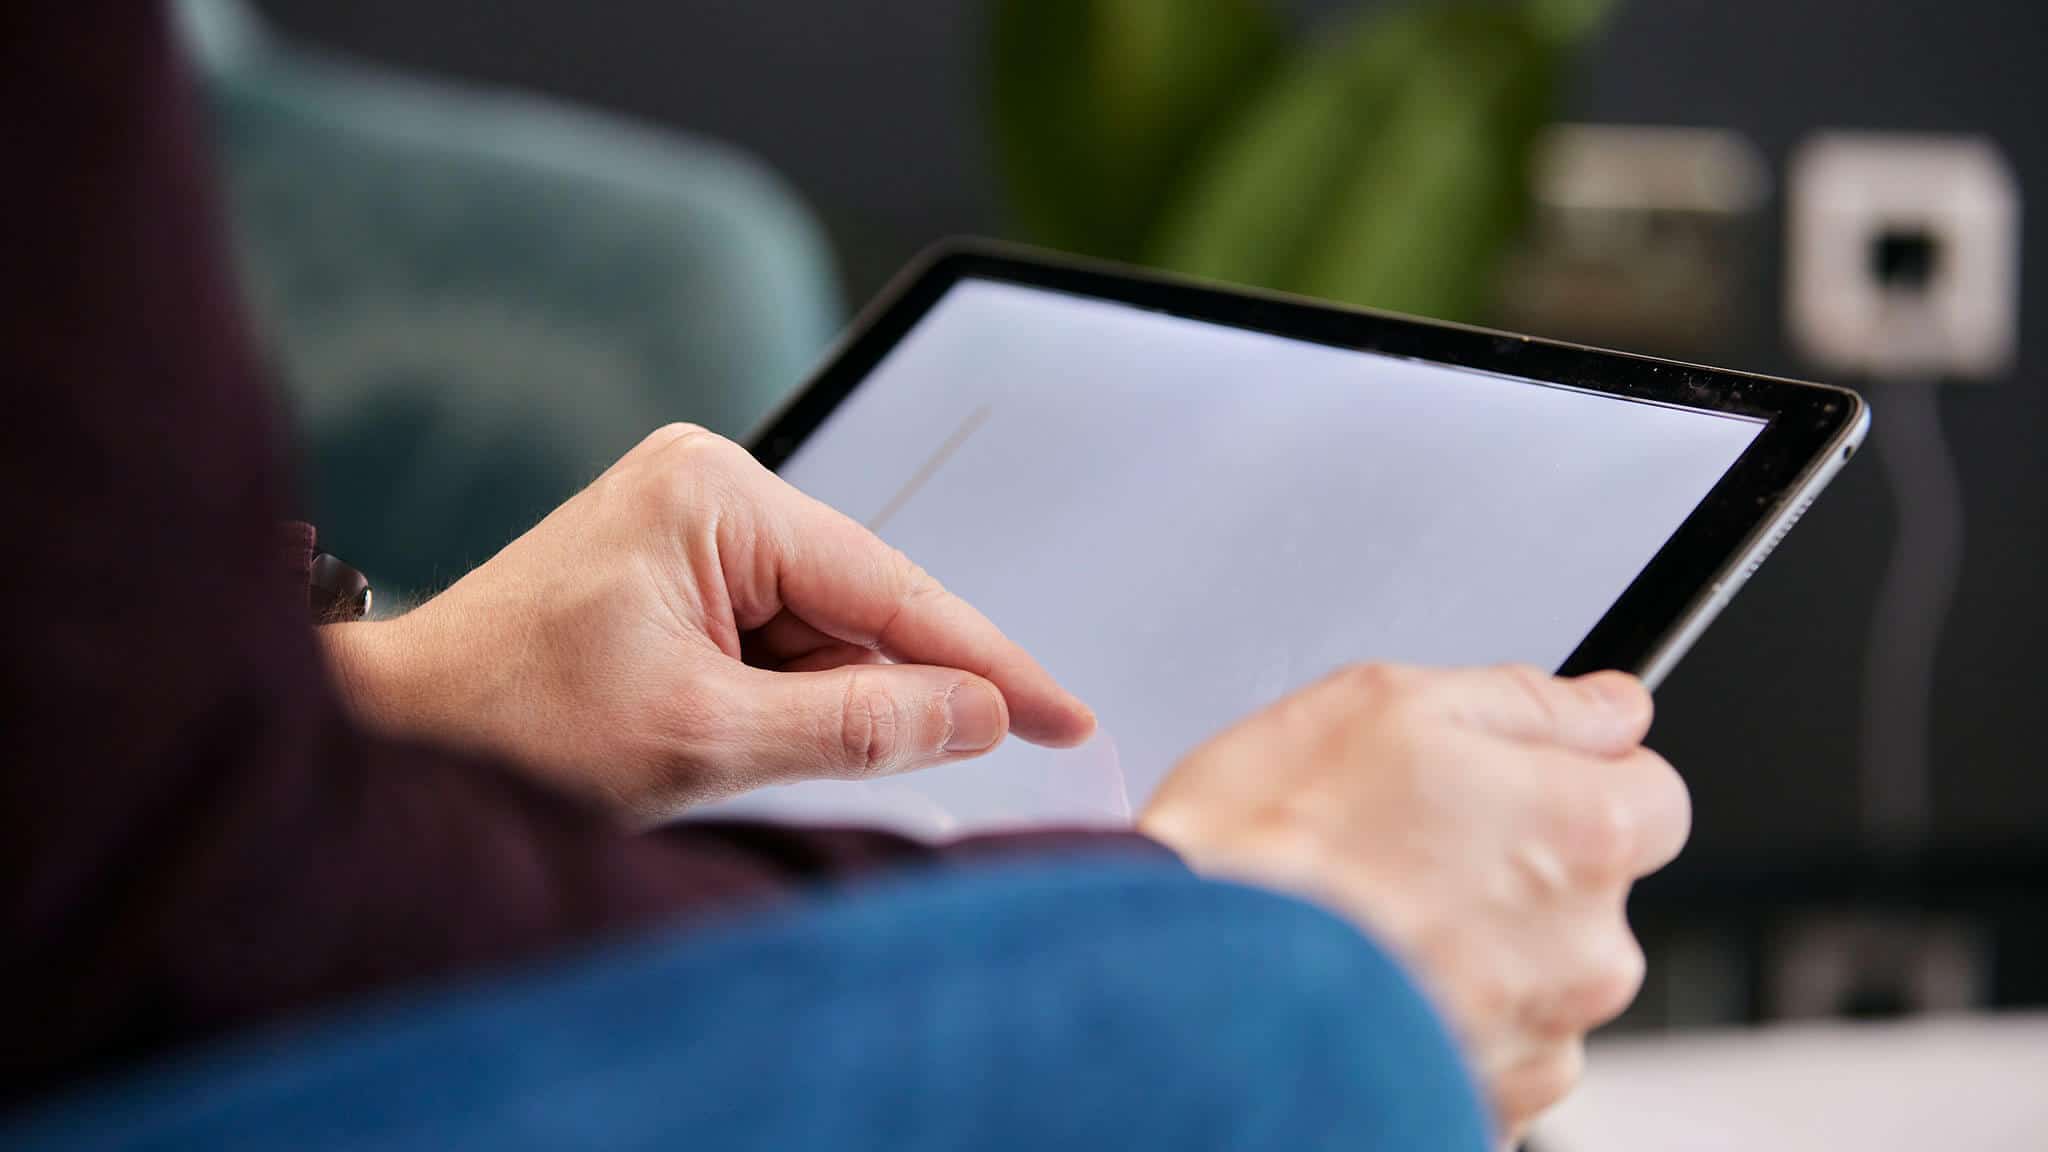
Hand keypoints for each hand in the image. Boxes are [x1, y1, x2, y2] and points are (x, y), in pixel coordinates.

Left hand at [323, 424, 1094, 816]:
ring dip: (826, 707)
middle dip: (894, 693)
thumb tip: (979, 715)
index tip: (1065, 715)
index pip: (890, 587)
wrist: (392, 736)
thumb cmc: (510, 727)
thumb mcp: (706, 740)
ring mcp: (686, 522)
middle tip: (948, 768)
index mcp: (714, 494)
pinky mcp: (672, 567)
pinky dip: (785, 701)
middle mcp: (706, 486)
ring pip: (818, 631)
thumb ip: (861, 726)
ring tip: (742, 760)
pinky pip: (772, 636)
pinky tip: (750, 743)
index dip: (988, 663)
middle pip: (859, 605)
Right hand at [1138, 664, 1687, 1142]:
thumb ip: (1525, 700)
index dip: (1577, 775)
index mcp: (1580, 830)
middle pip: (1593, 890)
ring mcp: (1540, 1041)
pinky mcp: (1486, 1107)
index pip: (1654, 791)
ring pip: (1541, 976)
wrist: (1191, 993)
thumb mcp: (1382, 704)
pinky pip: (1492, 1051)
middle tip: (1403, 846)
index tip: (1512, 779)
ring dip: (1480, 951)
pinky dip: (1441, 1022)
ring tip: (1367, 922)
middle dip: (1520, 866)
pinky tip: (1365, 986)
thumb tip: (1608, 705)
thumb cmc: (1269, 849)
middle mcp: (1586, 947)